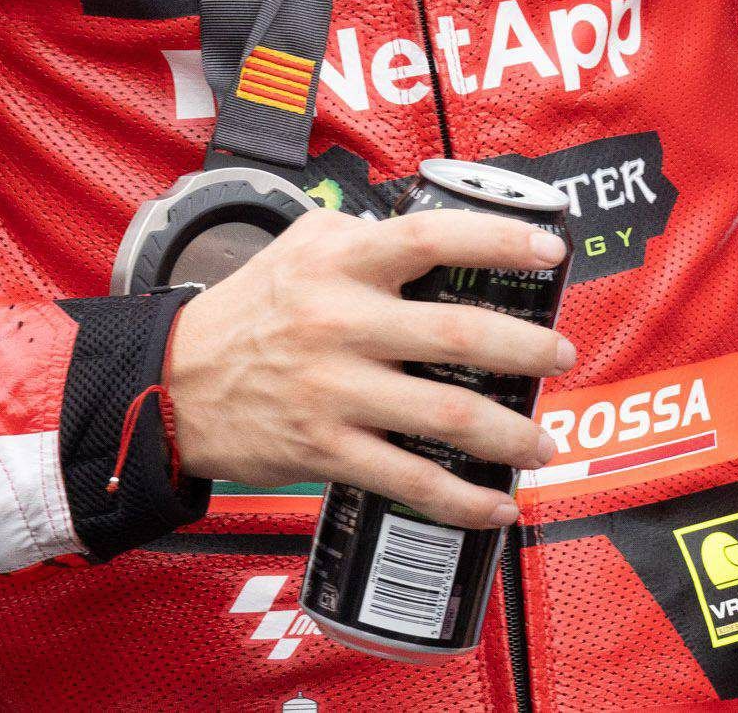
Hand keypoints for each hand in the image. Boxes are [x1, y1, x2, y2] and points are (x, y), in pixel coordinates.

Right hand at [161, 205, 574, 531]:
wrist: (176, 381)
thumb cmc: (250, 310)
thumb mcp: (299, 245)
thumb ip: (367, 236)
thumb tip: (445, 234)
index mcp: (340, 263)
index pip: (432, 239)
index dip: (498, 239)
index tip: (548, 248)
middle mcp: (341, 323)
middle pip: (459, 335)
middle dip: (527, 350)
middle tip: (561, 356)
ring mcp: (335, 391)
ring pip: (447, 416)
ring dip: (511, 434)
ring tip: (544, 440)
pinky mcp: (326, 450)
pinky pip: (411, 481)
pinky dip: (463, 500)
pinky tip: (497, 503)